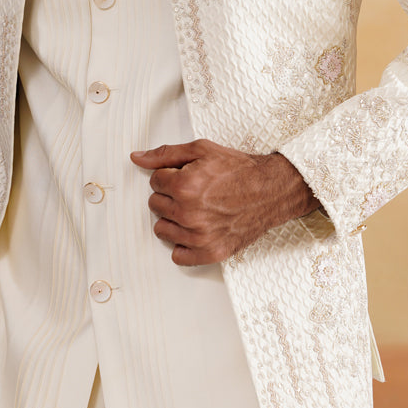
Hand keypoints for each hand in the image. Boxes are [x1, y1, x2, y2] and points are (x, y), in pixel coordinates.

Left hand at [130, 138, 317, 266]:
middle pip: (155, 205)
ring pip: (162, 230)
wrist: (271, 190)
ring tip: (195, 209)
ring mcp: (200, 236)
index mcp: (185, 186)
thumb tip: (137, 158)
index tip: (185, 176)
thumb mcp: (202, 150)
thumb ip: (165, 154)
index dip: (169, 176)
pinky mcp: (211, 252)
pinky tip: (196, 230)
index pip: (154, 182)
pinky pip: (179, 256)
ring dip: (174, 219)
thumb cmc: (239, 170)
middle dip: (170, 196)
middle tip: (193, 191)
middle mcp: (190, 214)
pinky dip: (184, 245)